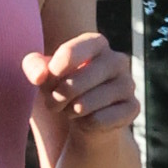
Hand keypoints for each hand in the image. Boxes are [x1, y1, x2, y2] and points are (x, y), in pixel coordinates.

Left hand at [24, 31, 139, 158]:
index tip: (46, 80)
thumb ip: (34, 66)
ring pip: (84, 105)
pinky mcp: (133, 108)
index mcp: (96, 43)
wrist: (87, 116)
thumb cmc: (63, 86)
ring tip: (71, 109)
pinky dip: (85, 125)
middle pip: (73, 84)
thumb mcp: (44, 74)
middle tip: (54, 102)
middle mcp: (117, 60)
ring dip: (70, 112)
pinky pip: (97, 121)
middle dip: (56, 98)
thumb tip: (39, 75)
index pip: (70, 53)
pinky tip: (88, 120)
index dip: (52, 71)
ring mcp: (128, 84)